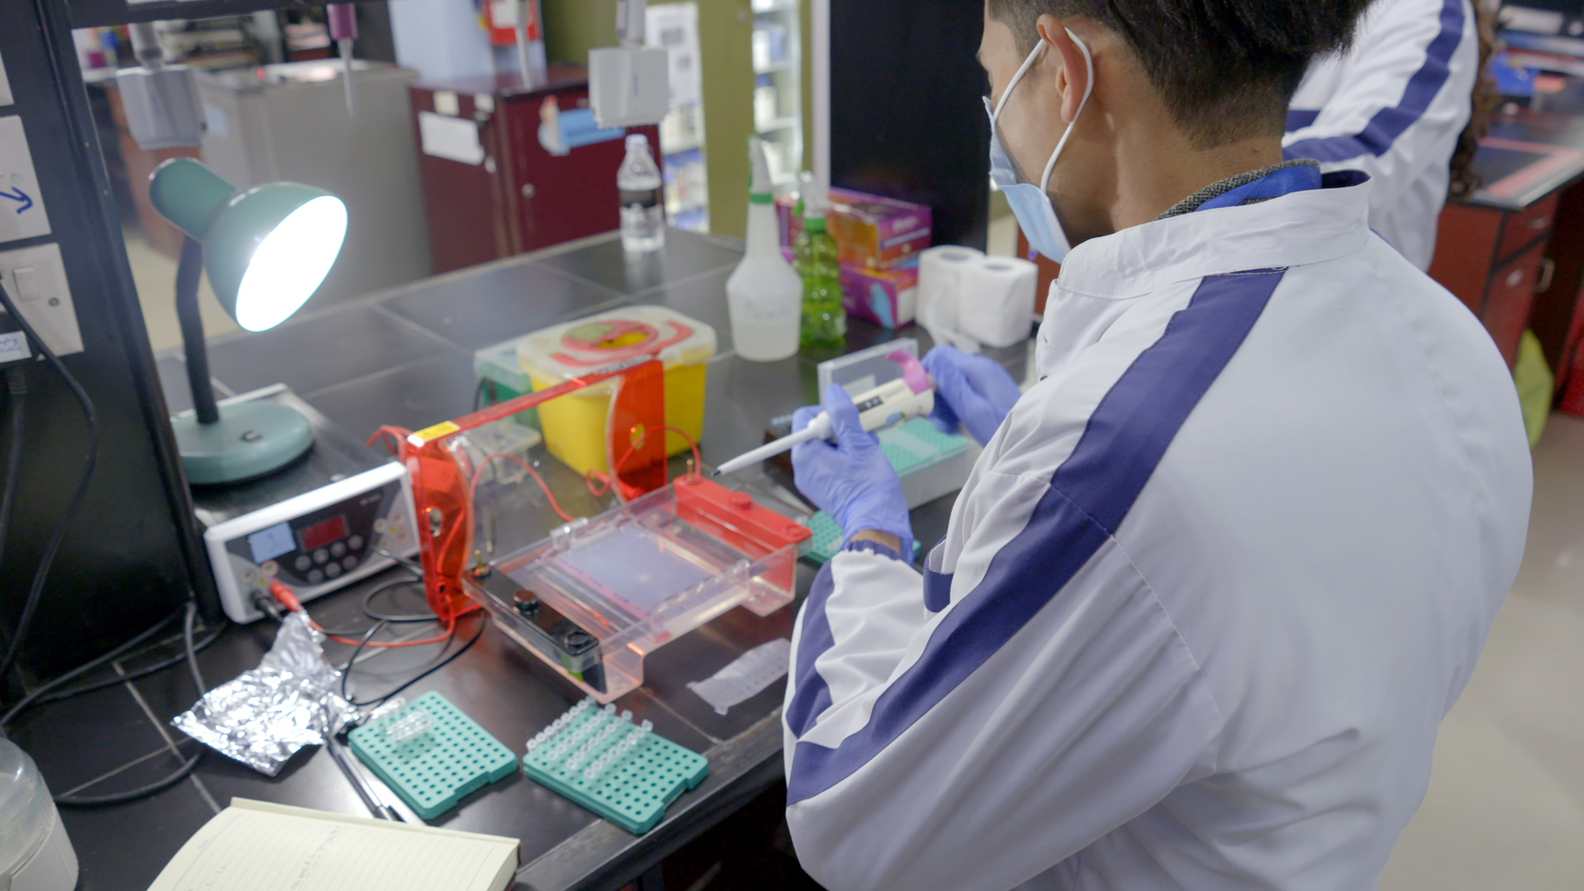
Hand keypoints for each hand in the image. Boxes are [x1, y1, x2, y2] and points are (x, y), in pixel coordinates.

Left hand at [792, 385, 912, 555]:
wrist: (876, 524)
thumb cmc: (868, 485)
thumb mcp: (859, 443)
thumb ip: (843, 415)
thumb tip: (833, 392)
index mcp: (805, 454)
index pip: (804, 417)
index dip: (826, 412)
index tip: (847, 420)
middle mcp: (802, 468)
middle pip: (815, 432)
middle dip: (840, 428)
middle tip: (862, 435)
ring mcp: (812, 480)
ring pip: (825, 447)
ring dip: (847, 442)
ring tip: (868, 450)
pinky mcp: (823, 490)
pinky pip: (829, 463)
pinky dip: (845, 457)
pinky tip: (864, 462)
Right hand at [922, 344, 1021, 445]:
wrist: (1031, 441)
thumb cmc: (1002, 428)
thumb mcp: (973, 410)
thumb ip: (953, 385)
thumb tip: (934, 359)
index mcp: (976, 369)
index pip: (940, 355)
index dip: (925, 373)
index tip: (919, 396)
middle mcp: (980, 370)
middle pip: (944, 372)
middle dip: (934, 395)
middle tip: (936, 421)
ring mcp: (985, 381)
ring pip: (951, 385)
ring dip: (943, 406)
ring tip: (947, 428)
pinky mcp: (988, 393)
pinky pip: (963, 394)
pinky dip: (955, 409)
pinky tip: (956, 427)